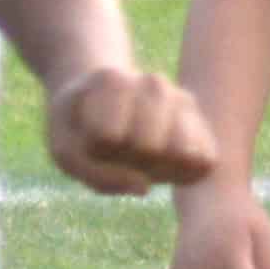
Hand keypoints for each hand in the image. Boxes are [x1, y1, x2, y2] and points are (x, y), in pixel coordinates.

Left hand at [45, 66, 219, 197]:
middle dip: (126, 159)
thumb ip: (94, 174)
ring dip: (155, 168)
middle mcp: (154, 84)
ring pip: (181, 154)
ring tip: (137, 154)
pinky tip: (159, 163)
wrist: (106, 107)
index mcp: (112, 81)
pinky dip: (179, 174)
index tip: (88, 136)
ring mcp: (183, 102)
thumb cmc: (81, 131)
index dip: (93, 150)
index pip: (106, 138)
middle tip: (116, 148)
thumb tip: (144, 188)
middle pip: (146, 148)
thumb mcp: (66, 152)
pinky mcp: (203, 128)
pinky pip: (203, 162)